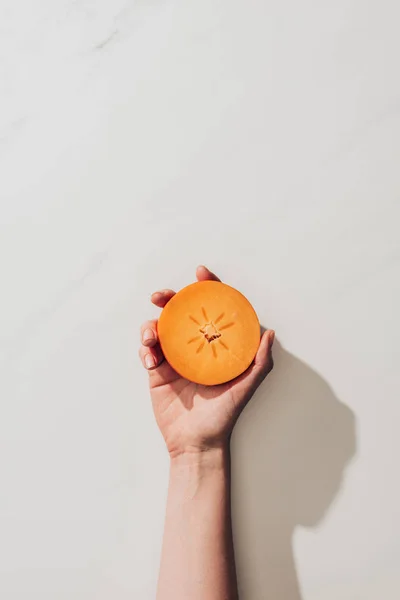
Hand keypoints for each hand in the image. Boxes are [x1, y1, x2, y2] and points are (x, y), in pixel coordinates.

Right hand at [139, 266, 274, 457]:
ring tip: (151, 338)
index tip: (200, 274)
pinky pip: (146, 351)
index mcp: (215, 346)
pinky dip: (144, 350)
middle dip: (168, 298)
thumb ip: (260, 363)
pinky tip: (151, 361)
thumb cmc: (224, 416)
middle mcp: (194, 347)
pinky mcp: (156, 371)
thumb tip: (270, 333)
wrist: (197, 444)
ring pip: (158, 327)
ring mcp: (173, 358)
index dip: (206, 288)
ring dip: (150, 325)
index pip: (211, 310)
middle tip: (161, 295)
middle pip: (179, 312)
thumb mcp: (246, 388)